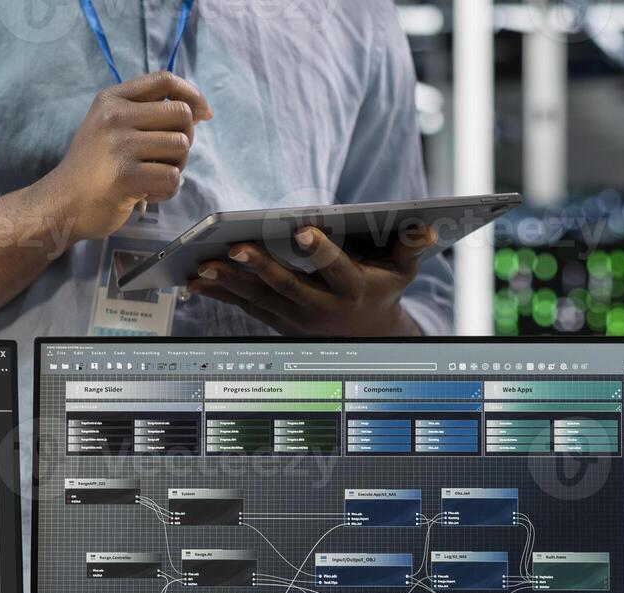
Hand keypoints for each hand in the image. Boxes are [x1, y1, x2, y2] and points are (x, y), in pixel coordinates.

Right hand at [37, 71, 212, 245]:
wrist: (62, 204)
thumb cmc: (94, 167)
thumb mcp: (110, 126)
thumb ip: (145, 113)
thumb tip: (198, 111)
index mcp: (112, 99)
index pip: (164, 81)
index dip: (193, 95)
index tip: (204, 114)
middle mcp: (115, 117)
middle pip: (182, 115)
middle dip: (184, 140)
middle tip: (166, 159)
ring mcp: (120, 147)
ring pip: (181, 147)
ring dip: (175, 167)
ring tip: (151, 177)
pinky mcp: (126, 177)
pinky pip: (173, 178)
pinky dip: (166, 191)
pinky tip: (145, 193)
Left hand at [186, 224, 437, 335]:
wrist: (367, 335)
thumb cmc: (383, 287)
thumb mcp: (403, 270)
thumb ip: (411, 246)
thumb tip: (426, 226)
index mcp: (353, 289)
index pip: (336, 269)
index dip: (319, 251)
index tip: (301, 230)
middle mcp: (323, 308)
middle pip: (288, 286)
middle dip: (261, 267)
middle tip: (234, 247)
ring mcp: (297, 318)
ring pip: (260, 299)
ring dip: (230, 282)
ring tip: (203, 263)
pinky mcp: (277, 321)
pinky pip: (245, 307)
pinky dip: (221, 294)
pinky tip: (197, 279)